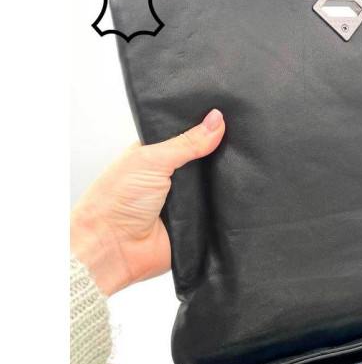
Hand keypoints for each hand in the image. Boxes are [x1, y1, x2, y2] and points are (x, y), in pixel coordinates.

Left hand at [70, 109, 224, 295]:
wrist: (114, 247)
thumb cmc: (117, 201)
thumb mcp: (152, 159)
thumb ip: (186, 142)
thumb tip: (217, 119)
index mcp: (158, 155)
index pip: (190, 136)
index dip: (208, 128)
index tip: (232, 116)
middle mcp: (174, 178)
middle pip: (208, 162)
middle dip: (222, 156)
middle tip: (242, 143)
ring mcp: (187, 202)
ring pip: (218, 189)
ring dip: (226, 184)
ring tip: (245, 170)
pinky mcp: (198, 225)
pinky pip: (220, 214)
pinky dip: (227, 209)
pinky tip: (241, 198)